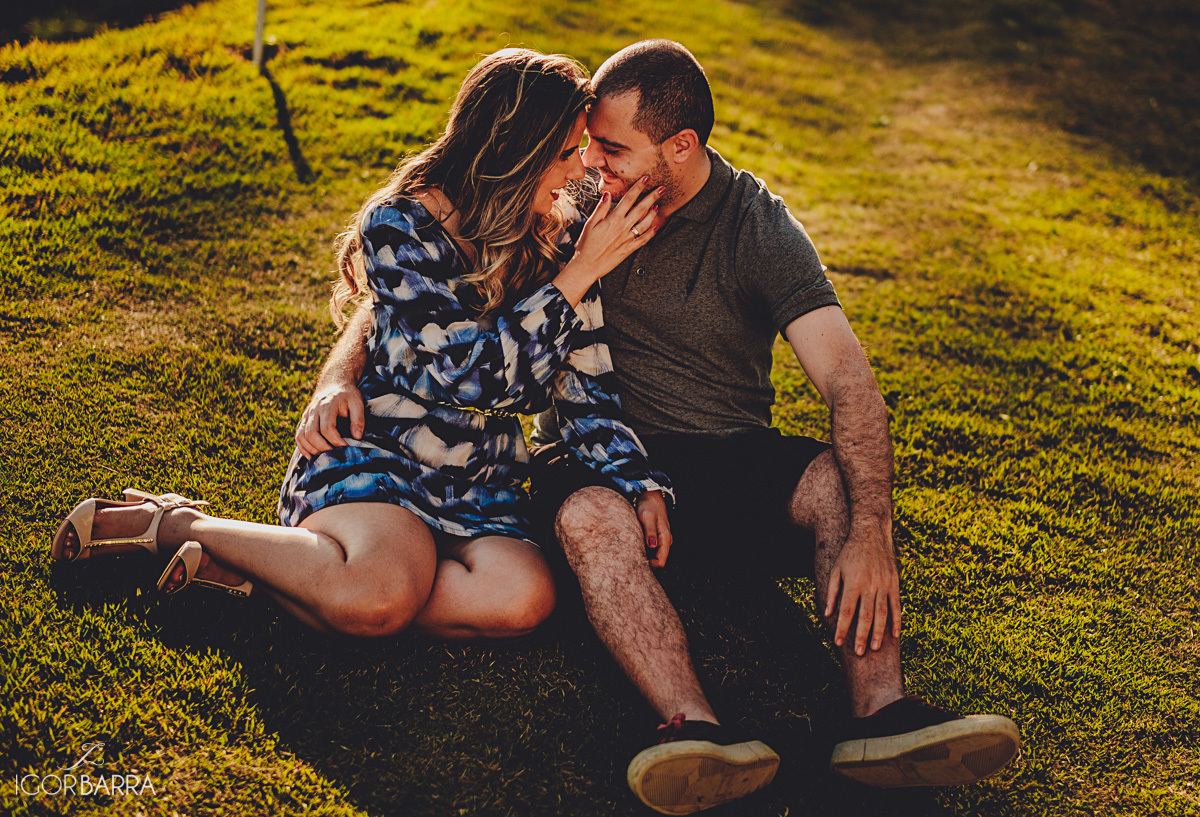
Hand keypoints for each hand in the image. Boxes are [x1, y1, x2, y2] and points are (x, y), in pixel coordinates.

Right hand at [295, 383, 364, 457]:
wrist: (333, 386)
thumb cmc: (347, 396)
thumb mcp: (357, 403)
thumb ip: (359, 419)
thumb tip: (357, 437)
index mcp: (327, 406)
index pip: (327, 428)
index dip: (336, 441)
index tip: (345, 448)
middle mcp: (314, 411)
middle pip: (311, 434)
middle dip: (322, 448)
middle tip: (334, 455)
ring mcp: (306, 416)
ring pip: (301, 436)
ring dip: (311, 450)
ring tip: (324, 457)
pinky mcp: (303, 421)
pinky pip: (298, 436)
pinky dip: (302, 448)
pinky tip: (311, 457)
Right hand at [567, 176, 663, 284]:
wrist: (587, 266)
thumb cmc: (586, 245)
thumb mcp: (590, 224)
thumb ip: (601, 209)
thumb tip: (607, 195)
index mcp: (613, 219)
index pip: (628, 199)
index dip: (638, 187)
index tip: (645, 179)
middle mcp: (623, 228)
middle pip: (641, 209)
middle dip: (652, 197)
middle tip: (662, 189)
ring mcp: (628, 239)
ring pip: (645, 223)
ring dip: (653, 213)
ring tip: (658, 205)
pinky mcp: (629, 249)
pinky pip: (643, 240)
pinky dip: (651, 233)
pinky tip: (656, 227)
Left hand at [635, 490, 672, 567]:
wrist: (651, 497)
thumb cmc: (649, 506)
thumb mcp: (647, 517)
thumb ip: (650, 531)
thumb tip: (652, 545)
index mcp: (665, 538)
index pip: (661, 560)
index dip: (651, 565)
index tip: (638, 561)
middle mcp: (665, 541)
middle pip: (658, 560)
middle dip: (647, 562)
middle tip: (632, 557)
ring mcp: (661, 540)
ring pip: (654, 555)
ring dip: (645, 556)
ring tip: (633, 551)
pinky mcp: (656, 538)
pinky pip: (651, 550)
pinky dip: (644, 550)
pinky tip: (635, 545)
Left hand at [823, 527, 900, 655]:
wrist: (871, 533)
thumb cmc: (850, 553)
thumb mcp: (836, 569)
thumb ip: (832, 592)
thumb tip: (828, 614)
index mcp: (853, 582)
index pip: (846, 611)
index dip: (842, 628)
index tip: (838, 642)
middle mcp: (870, 584)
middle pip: (866, 616)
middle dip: (862, 636)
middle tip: (859, 653)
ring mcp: (884, 584)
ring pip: (883, 613)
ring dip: (880, 632)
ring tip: (876, 648)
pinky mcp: (895, 583)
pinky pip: (897, 605)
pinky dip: (897, 621)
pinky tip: (895, 635)